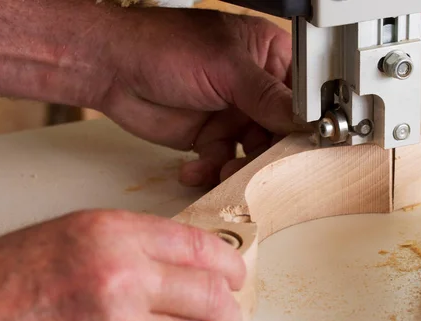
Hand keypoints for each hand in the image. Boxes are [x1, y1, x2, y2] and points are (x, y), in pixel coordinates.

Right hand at [0, 210, 245, 320]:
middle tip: (232, 316)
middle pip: (209, 294)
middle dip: (230, 309)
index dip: (228, 261)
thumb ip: (134, 243)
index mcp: (112, 235)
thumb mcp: (73, 237)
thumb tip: (184, 259)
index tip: (238, 273)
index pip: (197, 245)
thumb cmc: (6, 284)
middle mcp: (122, 278)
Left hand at [97, 7, 303, 186]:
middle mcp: (253, 89)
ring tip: (225, 173)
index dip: (306, 121)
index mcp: (267, 57)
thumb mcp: (225, 66)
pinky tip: (196, 168)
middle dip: (272, 153)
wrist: (112, 69)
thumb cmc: (164, 46)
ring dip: (241, 168)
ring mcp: (233, 114)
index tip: (308, 145)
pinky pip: (223, 162)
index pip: (301, 94)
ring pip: (254, 152)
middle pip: (281, 130)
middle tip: (267, 170)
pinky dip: (211, 171)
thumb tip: (302, 118)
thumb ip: (265, 94)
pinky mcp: (210, 137)